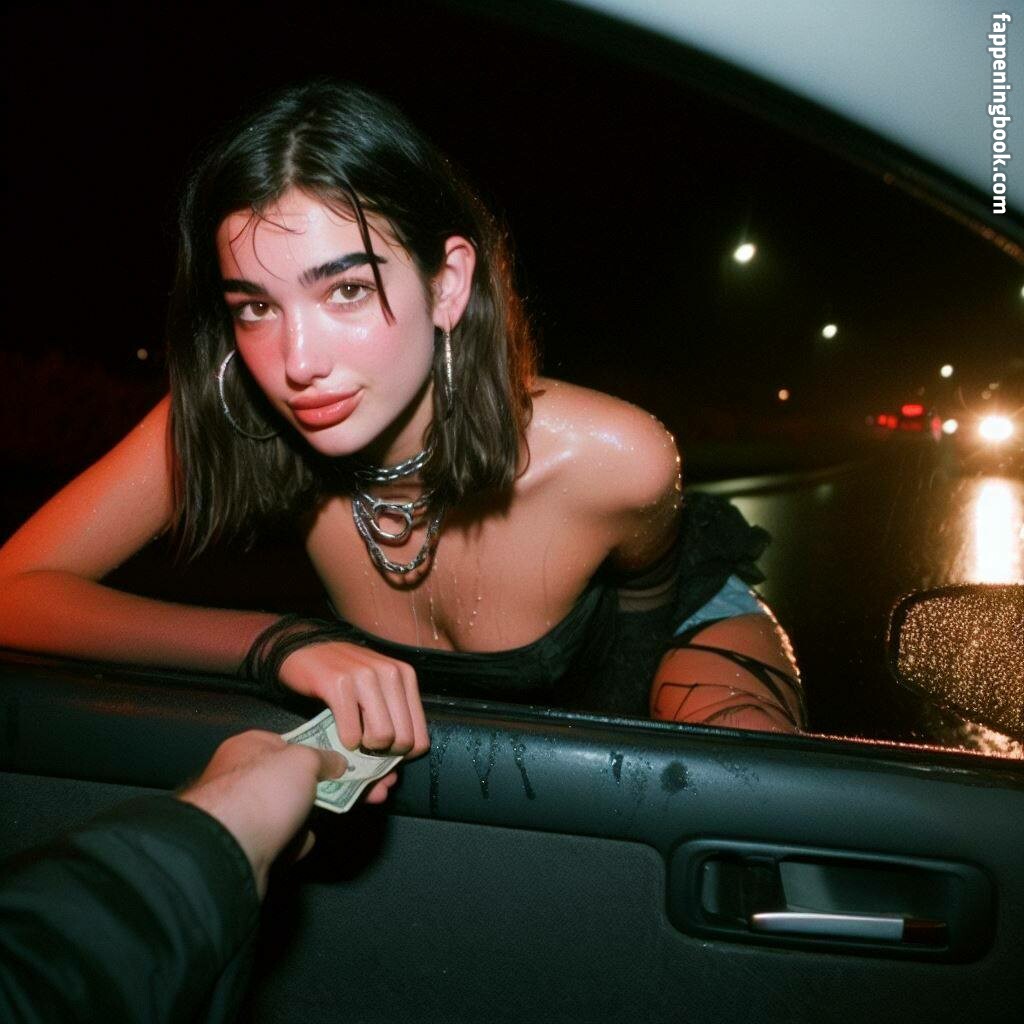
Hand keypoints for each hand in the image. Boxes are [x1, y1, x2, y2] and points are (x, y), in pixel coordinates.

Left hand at [179, 730, 346, 896]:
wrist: (228, 851)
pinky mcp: (247, 846)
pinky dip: (295, 842)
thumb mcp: (303, 759)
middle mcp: (242, 777)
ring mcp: (243, 814)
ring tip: (337, 814)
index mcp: (250, 747)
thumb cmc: (262, 793)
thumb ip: (324, 757)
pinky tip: (301, 843)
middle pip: (295, 778)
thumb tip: (338, 762)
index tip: (348, 760)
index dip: (322, 751)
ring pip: (291, 811)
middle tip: (363, 789)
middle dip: (330, 784)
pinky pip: (281, 840)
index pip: (291, 743)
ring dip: (313, 815)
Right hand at [278, 640, 429, 759]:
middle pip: (404, 740)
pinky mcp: (338, 684)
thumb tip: (386, 788)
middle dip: (383, 755)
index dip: (402, 757)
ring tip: (353, 738)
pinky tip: (338, 732)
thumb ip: (386, 736)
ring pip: (383, 737)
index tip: (382, 755)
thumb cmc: (341, 679)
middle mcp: (390, 673)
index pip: (421, 736)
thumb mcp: (370, 698)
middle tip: (364, 748)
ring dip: (364, 749)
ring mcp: (365, 676)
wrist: (303, 649)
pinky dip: (344, 741)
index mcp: (405, 676)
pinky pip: (351, 733)